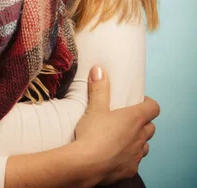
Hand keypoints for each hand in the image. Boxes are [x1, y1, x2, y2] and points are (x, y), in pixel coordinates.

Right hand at [74, 65, 159, 184]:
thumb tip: (98, 69)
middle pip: (151, 127)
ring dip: (137, 141)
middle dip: (143, 123)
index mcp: (135, 119)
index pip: (154, 108)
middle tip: (128, 119)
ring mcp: (136, 156)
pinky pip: (135, 162)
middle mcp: (140, 137)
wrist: (86, 165)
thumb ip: (99, 88)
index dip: (149, 103)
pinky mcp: (130, 171)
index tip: (139, 101)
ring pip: (144, 146)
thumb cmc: (93, 134)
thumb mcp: (94, 107)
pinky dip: (129, 157)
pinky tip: (115, 155)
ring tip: (122, 137)